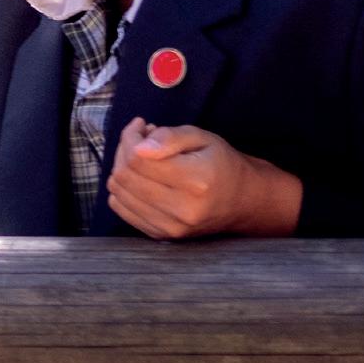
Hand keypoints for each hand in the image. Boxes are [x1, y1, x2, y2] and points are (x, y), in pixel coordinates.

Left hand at [107, 119, 303, 240]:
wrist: (243, 201)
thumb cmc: (222, 164)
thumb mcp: (203, 138)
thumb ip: (170, 137)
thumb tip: (138, 147)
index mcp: (196, 181)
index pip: (138, 159)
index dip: (131, 138)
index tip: (140, 127)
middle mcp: (183, 209)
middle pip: (125, 176)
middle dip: (124, 152)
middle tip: (140, 141)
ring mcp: (171, 226)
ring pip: (119, 194)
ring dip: (121, 171)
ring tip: (141, 159)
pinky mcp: (162, 235)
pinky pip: (123, 211)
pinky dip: (123, 191)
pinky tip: (140, 179)